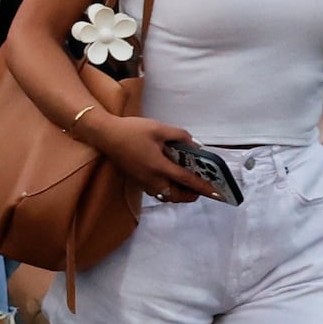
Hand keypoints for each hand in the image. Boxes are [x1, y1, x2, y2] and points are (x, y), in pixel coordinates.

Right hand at [90, 111, 215, 202]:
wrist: (105, 135)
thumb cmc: (131, 131)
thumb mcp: (159, 128)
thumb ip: (179, 136)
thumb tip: (194, 144)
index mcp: (159, 166)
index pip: (187, 181)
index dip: (204, 187)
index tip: (217, 193)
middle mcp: (152, 179)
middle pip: (176, 195)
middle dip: (192, 195)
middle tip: (202, 188)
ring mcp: (143, 182)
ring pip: (166, 195)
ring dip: (179, 194)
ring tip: (188, 185)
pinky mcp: (138, 180)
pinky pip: (157, 191)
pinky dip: (168, 190)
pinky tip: (170, 179)